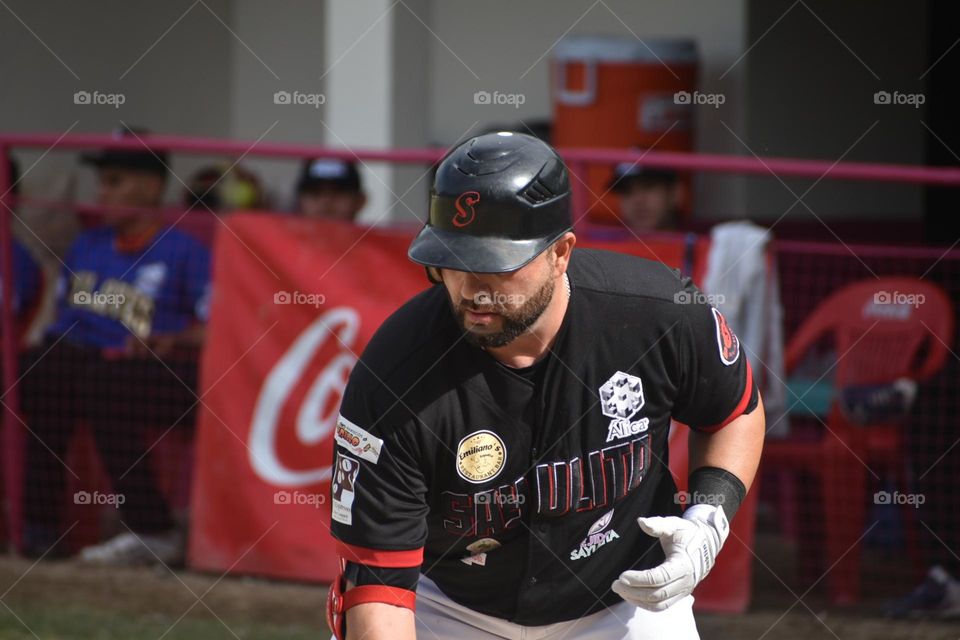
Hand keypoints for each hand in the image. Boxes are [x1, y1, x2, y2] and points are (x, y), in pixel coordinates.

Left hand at [611, 504, 728, 610]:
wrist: (707, 544)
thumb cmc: (688, 533)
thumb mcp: (674, 524)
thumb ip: (658, 524)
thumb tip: (641, 522)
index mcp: (683, 564)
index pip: (660, 577)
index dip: (639, 579)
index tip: (622, 576)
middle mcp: (685, 581)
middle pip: (658, 594)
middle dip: (634, 591)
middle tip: (615, 585)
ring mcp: (684, 591)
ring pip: (659, 604)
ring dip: (638, 600)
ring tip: (620, 590)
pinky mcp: (680, 595)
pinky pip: (662, 605)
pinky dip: (645, 604)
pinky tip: (631, 596)